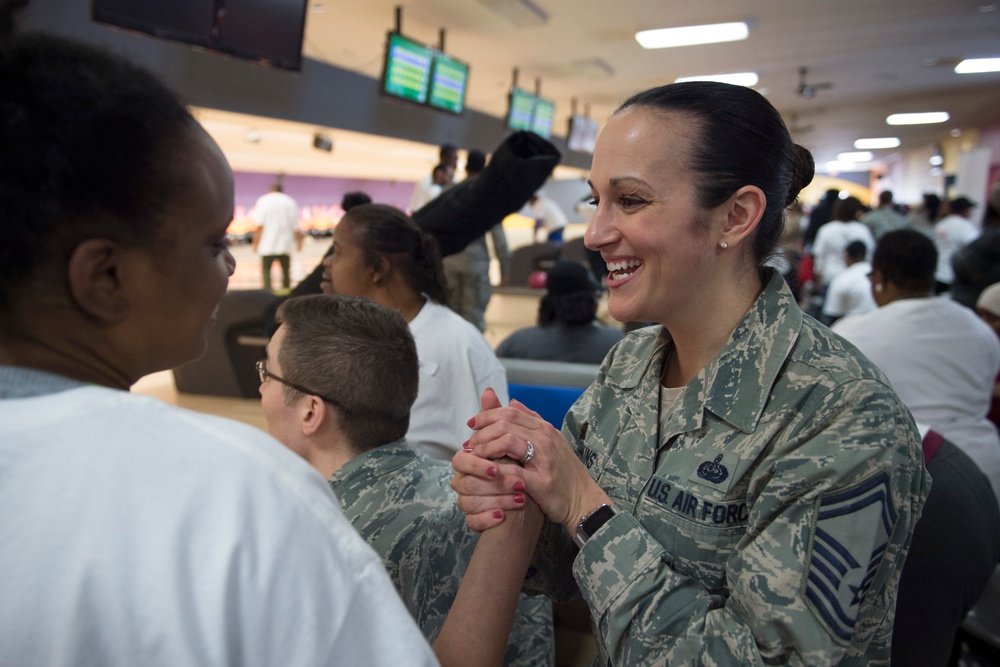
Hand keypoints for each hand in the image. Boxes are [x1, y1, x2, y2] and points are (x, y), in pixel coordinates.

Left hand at [452, 388, 610, 534]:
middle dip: (482, 432)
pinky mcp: (541, 481)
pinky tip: (484, 473)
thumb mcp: (551, 440)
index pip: (510, 411)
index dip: (486, 415)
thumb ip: (531, 420)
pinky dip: (494, 470)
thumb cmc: (564, 471)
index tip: (471, 424)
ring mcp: (544, 459)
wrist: (583, 499)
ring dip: (485, 448)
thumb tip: (511, 401)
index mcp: (544, 428)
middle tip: (469, 444)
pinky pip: (512, 470)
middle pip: (505, 423)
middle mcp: (545, 438)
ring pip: (506, 441)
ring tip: (474, 457)